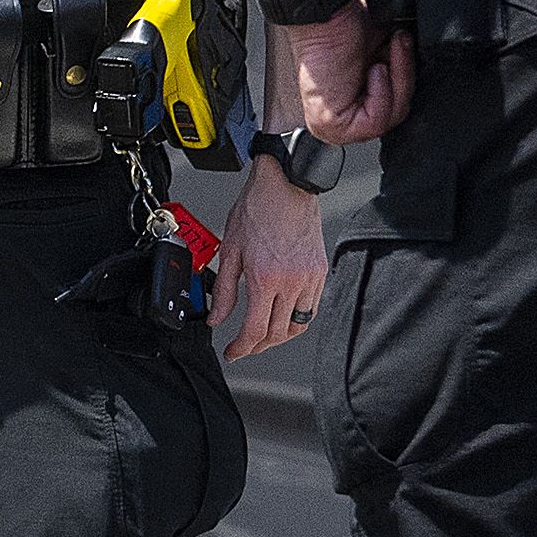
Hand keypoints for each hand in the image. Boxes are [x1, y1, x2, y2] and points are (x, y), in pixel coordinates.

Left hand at [214, 152, 328, 360]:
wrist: (286, 184)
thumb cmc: (258, 208)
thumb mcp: (230, 250)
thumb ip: (224, 290)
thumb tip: (216, 318)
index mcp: (266, 279)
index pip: (255, 330)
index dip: (241, 348)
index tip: (232, 352)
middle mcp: (291, 282)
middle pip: (277, 333)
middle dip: (257, 346)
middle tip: (243, 346)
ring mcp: (309, 278)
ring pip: (298, 326)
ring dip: (279, 337)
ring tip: (264, 335)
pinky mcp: (320, 271)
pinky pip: (311, 308)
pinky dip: (297, 319)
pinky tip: (283, 315)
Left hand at [288, 8, 410, 145]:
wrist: (326, 13)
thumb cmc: (346, 24)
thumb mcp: (386, 49)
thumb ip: (402, 66)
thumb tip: (427, 66)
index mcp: (353, 101)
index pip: (395, 107)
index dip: (405, 79)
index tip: (404, 49)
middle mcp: (343, 115)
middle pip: (397, 113)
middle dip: (403, 77)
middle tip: (400, 44)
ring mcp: (335, 125)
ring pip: (390, 118)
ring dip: (396, 80)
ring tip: (384, 57)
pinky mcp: (332, 125)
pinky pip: (376, 122)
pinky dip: (382, 92)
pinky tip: (373, 70)